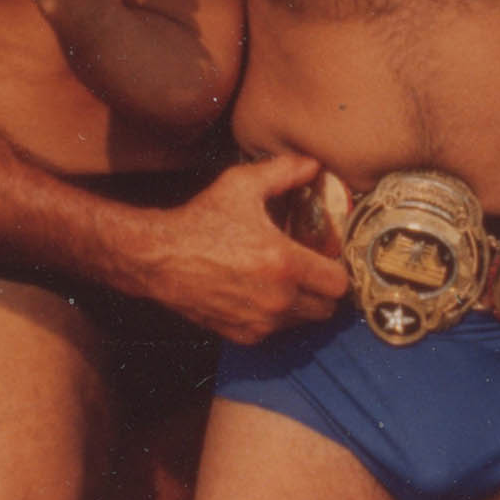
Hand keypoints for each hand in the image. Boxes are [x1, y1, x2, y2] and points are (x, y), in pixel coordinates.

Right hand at [141, 155, 350, 343]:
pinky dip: (276, 316)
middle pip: (327, 308)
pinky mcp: (243, 335)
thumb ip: (285, 172)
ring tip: (286, 278)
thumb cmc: (201, 220)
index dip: (337, 267)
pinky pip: (277, 331)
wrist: (160, 257)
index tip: (327, 255)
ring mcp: (260, 322)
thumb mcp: (242, 185)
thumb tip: (314, 164)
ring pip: (303, 322)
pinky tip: (262, 291)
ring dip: (302, 303)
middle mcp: (277, 299)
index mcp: (284, 263)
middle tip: (312, 267)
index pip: (339, 283)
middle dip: (324, 288)